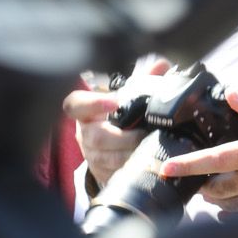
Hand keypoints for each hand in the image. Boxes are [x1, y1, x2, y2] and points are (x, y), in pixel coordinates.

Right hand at [63, 58, 170, 187]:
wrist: (112, 147)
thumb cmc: (119, 116)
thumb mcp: (129, 97)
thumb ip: (144, 80)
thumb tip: (162, 64)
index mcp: (86, 111)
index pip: (76, 104)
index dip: (92, 103)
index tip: (114, 101)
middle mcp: (85, 133)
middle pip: (96, 136)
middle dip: (122, 137)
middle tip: (144, 134)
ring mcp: (91, 154)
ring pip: (105, 158)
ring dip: (129, 154)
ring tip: (149, 148)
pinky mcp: (101, 172)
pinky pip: (113, 173)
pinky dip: (131, 169)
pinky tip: (146, 163)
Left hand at [157, 90, 237, 212]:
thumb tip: (231, 94)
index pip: (216, 159)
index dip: (189, 164)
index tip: (167, 167)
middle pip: (212, 187)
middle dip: (200, 183)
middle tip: (198, 174)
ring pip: (223, 203)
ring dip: (213, 195)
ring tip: (215, 184)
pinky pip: (237, 215)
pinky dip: (227, 209)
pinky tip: (230, 200)